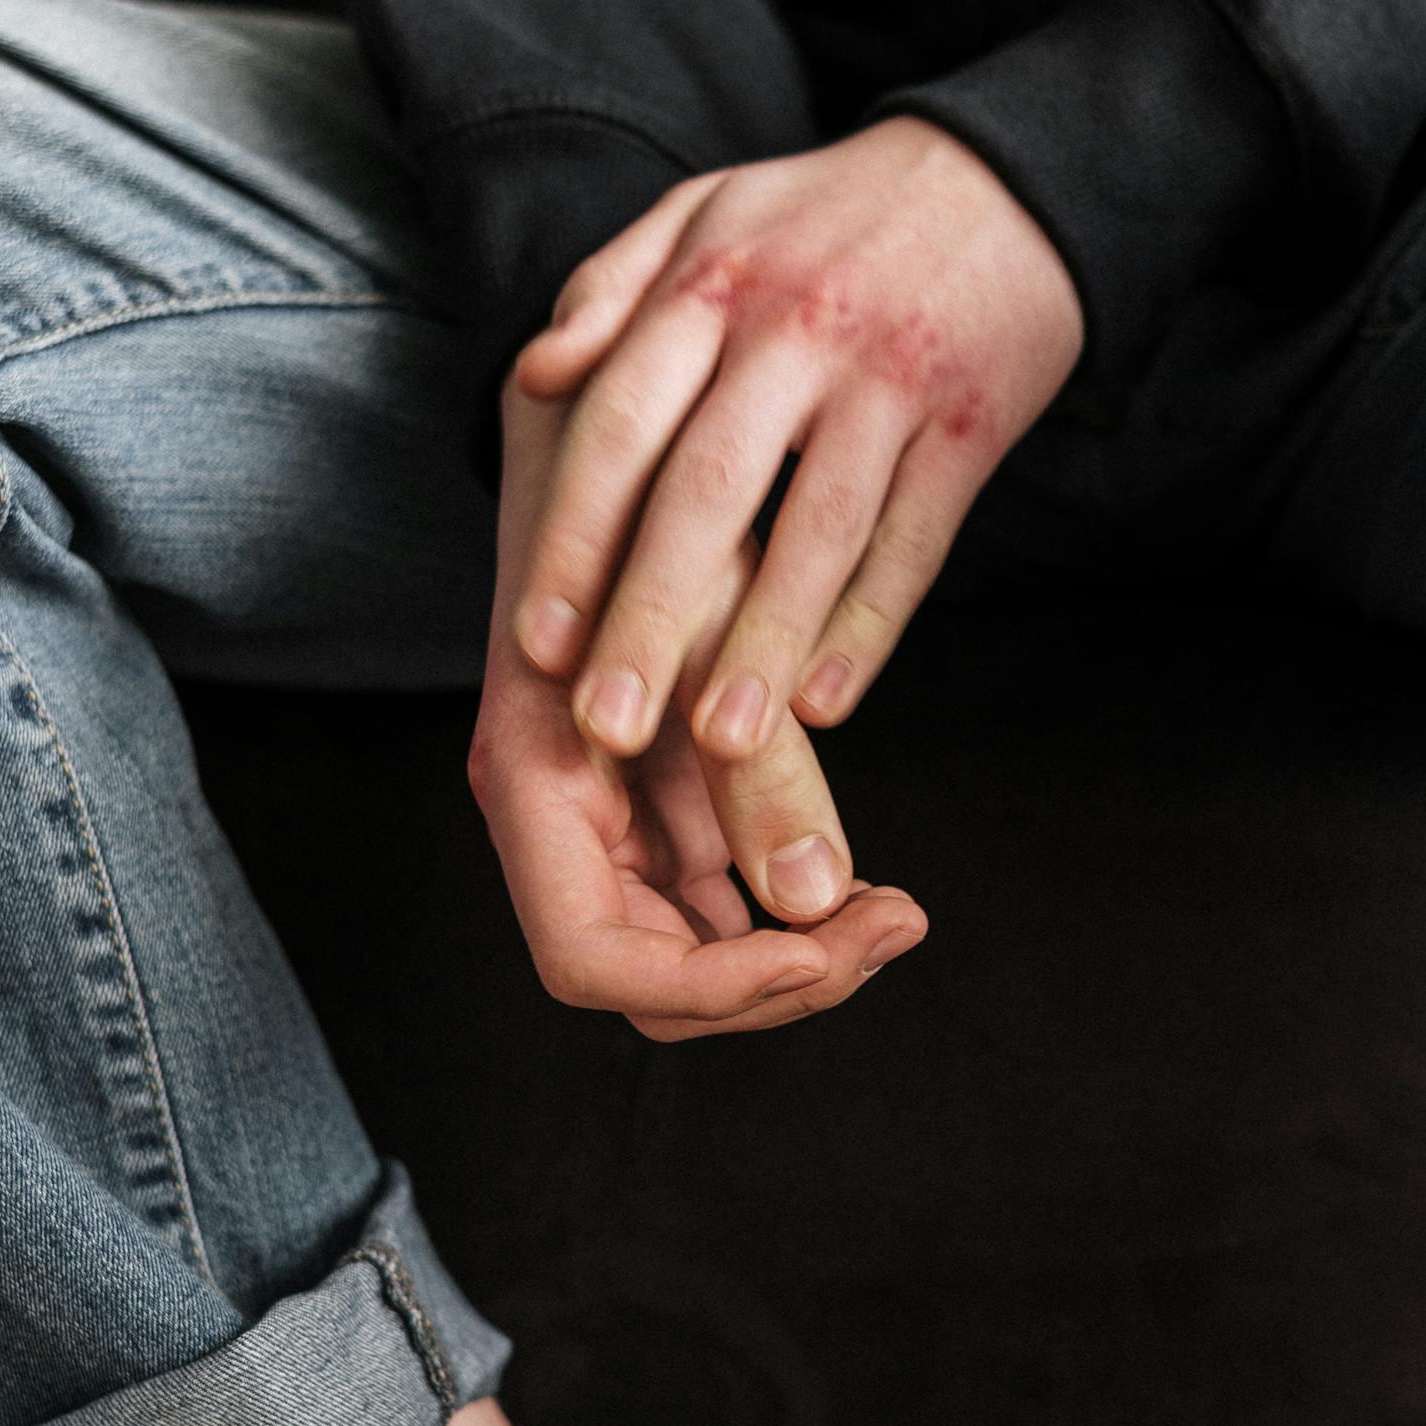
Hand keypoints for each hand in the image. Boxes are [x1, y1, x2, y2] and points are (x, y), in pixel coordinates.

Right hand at [470, 386, 925, 1039]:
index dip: (706, 984)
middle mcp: (555, 826)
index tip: (818, 951)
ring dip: (791, 956)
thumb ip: (759, 769)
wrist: (626, 441)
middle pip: (649, 981)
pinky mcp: (656, 811)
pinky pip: (716, 904)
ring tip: (894, 911)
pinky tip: (861, 887)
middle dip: (771, 980)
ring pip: (690, 957)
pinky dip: (787, 912)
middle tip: (893, 928)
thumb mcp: (716, 633)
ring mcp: (606, 825)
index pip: (595, 959)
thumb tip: (814, 900)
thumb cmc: (655, 512)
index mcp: (532, 785)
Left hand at [509, 117, 1083, 765]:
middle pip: (707, 493)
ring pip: (817, 530)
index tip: (540, 640)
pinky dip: (872, 624)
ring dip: (767, 644)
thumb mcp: (708, 214)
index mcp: (712, 282)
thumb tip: (534, 374)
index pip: (623, 423)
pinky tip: (828, 702)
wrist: (1007, 180)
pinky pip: (917, 539)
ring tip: (721, 742)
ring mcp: (890, 380)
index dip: (577, 536)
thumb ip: (611, 289)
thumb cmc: (826, 218)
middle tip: (608, 724)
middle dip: (651, 617)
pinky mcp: (971, 424)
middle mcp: (796, 331)